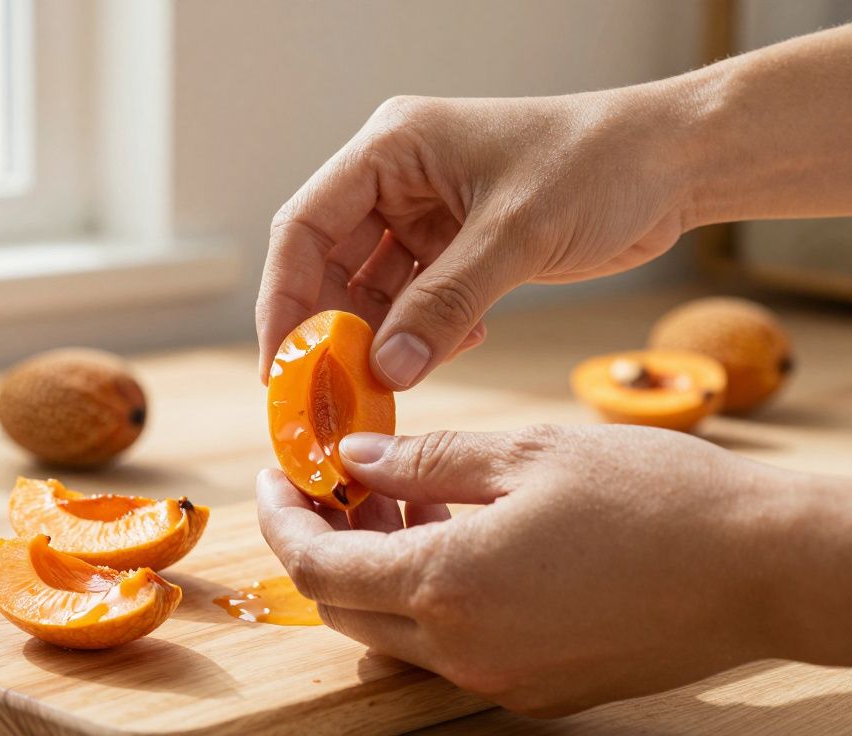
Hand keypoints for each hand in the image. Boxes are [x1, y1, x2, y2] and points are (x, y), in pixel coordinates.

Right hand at [256, 87, 694, 388]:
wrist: (675, 163)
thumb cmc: (598, 165)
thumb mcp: (515, 235)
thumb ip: (445, 304)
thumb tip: (385, 372)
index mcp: (392, 148)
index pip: (305, 225)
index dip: (284, 296)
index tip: (282, 361)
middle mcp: (397, 178)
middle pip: (331, 263)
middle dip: (332, 329)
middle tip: (335, 392)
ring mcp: (426, 213)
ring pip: (373, 289)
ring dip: (380, 339)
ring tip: (391, 385)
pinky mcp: (457, 245)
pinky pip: (416, 300)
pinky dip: (424, 333)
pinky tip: (452, 348)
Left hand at [256, 425, 826, 715]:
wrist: (763, 568)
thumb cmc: (654, 498)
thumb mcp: (526, 454)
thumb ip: (423, 459)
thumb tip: (354, 459)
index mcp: (449, 587)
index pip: (317, 568)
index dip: (283, 520)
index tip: (276, 478)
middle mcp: (464, 652)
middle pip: (346, 608)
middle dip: (326, 542)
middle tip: (344, 480)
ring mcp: (501, 680)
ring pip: (395, 631)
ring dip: (378, 568)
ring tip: (409, 494)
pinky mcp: (537, 688)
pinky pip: (450, 647)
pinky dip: (430, 595)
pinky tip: (461, 535)